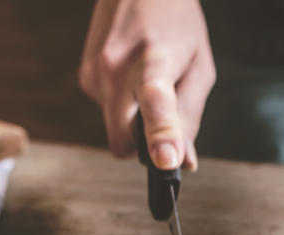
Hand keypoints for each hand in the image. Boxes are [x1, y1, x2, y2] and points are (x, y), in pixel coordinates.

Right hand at [79, 0, 214, 169]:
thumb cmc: (175, 24)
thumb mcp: (199, 67)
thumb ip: (190, 116)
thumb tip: (184, 162)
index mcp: (153, 59)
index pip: (155, 101)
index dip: (161, 134)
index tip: (166, 161)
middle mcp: (116, 67)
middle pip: (121, 141)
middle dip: (142, 146)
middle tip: (165, 127)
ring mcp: (94, 73)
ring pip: (115, 129)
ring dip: (135, 120)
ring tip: (150, 82)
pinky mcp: (85, 78)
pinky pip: (108, 113)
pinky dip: (124, 107)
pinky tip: (132, 77)